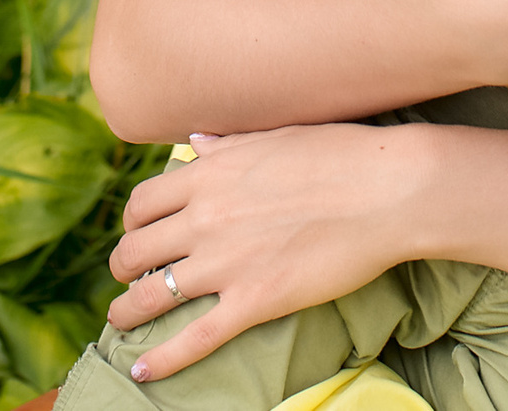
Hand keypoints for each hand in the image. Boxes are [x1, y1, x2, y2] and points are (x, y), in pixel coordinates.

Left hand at [102, 123, 428, 379]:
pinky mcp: (254, 301)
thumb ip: (228, 145)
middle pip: (135, 250)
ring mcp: (226, 263)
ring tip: (120, 321)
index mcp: (209, 175)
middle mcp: (205, 219)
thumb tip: (197, 141)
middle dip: (123, 267)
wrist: (387, 189)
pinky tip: (142, 371)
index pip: (142, 203)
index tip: (139, 233)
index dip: (132, 222)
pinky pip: (194, 339)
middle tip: (128, 277)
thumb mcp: (275, 136)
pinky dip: (161, 359)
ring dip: (126, 311)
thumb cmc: (341, 155)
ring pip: (151, 295)